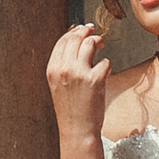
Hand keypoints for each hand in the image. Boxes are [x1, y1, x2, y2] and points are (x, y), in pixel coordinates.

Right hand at [46, 23, 109, 139]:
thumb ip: (64, 65)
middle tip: (94, 33)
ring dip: (98, 42)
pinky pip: (105, 62)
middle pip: (76, 38)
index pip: (62, 41)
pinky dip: (106, 64)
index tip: (82, 28)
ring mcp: (79, 73)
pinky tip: (104, 72)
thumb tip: (76, 43)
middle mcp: (63, 69)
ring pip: (90, 44)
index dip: (74, 31)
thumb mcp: (58, 85)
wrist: (77, 129)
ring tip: (101, 47)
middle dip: (87, 32)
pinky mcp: (95, 80)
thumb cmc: (70, 109)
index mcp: (52, 69)